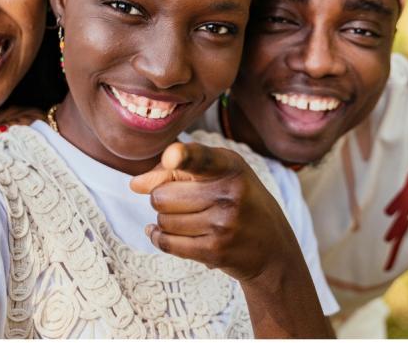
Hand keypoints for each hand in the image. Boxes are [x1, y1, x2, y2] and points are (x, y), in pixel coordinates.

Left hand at [130, 142, 301, 282]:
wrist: (272, 248)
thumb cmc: (237, 201)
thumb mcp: (218, 174)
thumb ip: (175, 171)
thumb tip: (135, 184)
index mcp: (230, 165)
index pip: (201, 158)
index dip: (182, 156)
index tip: (171, 155)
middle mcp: (229, 193)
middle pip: (161, 196)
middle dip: (164, 199)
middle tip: (186, 202)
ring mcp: (223, 224)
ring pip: (162, 220)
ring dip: (166, 221)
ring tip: (191, 219)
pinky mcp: (215, 251)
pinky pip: (166, 242)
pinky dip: (159, 238)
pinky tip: (166, 233)